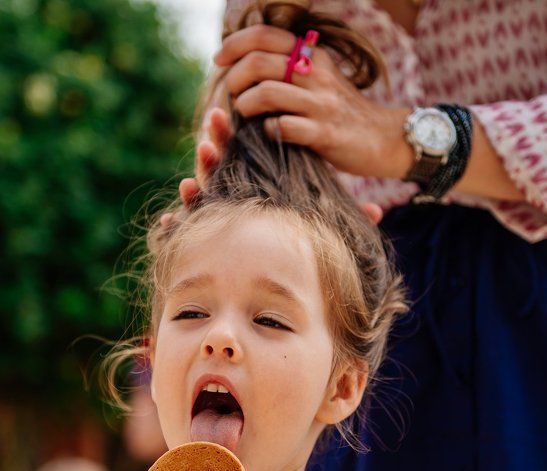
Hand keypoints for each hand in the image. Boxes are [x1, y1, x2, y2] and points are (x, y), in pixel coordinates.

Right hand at [162, 106, 383, 225]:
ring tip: (196, 169)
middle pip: (220, 167)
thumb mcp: (326, 224)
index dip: (232, 136)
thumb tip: (377, 212)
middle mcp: (236, 197)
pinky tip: (169, 219)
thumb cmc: (303, 241)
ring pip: (204, 195)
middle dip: (214, 148)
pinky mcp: (210, 241)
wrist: (287, 279)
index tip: (228, 114)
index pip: (243, 154)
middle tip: (213, 128)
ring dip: (199, 181)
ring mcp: (221, 217)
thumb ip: (348, 216)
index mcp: (259, 184)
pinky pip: (191, 232)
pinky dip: (177, 225)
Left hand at [214, 24, 413, 181]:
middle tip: (232, 95)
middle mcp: (316, 73)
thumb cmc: (340, 110)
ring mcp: (321, 103)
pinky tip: (270, 134)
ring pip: (266, 93)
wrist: (382, 138)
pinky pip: (282, 127)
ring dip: (245, 105)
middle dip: (234, 79)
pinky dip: (267, 131)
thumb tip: (244, 64)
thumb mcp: (320, 78)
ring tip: (247, 114)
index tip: (219, 60)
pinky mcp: (324, 133)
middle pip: (258, 62)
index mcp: (312, 54)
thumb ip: (289, 67)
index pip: (264, 35)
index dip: (234, 45)